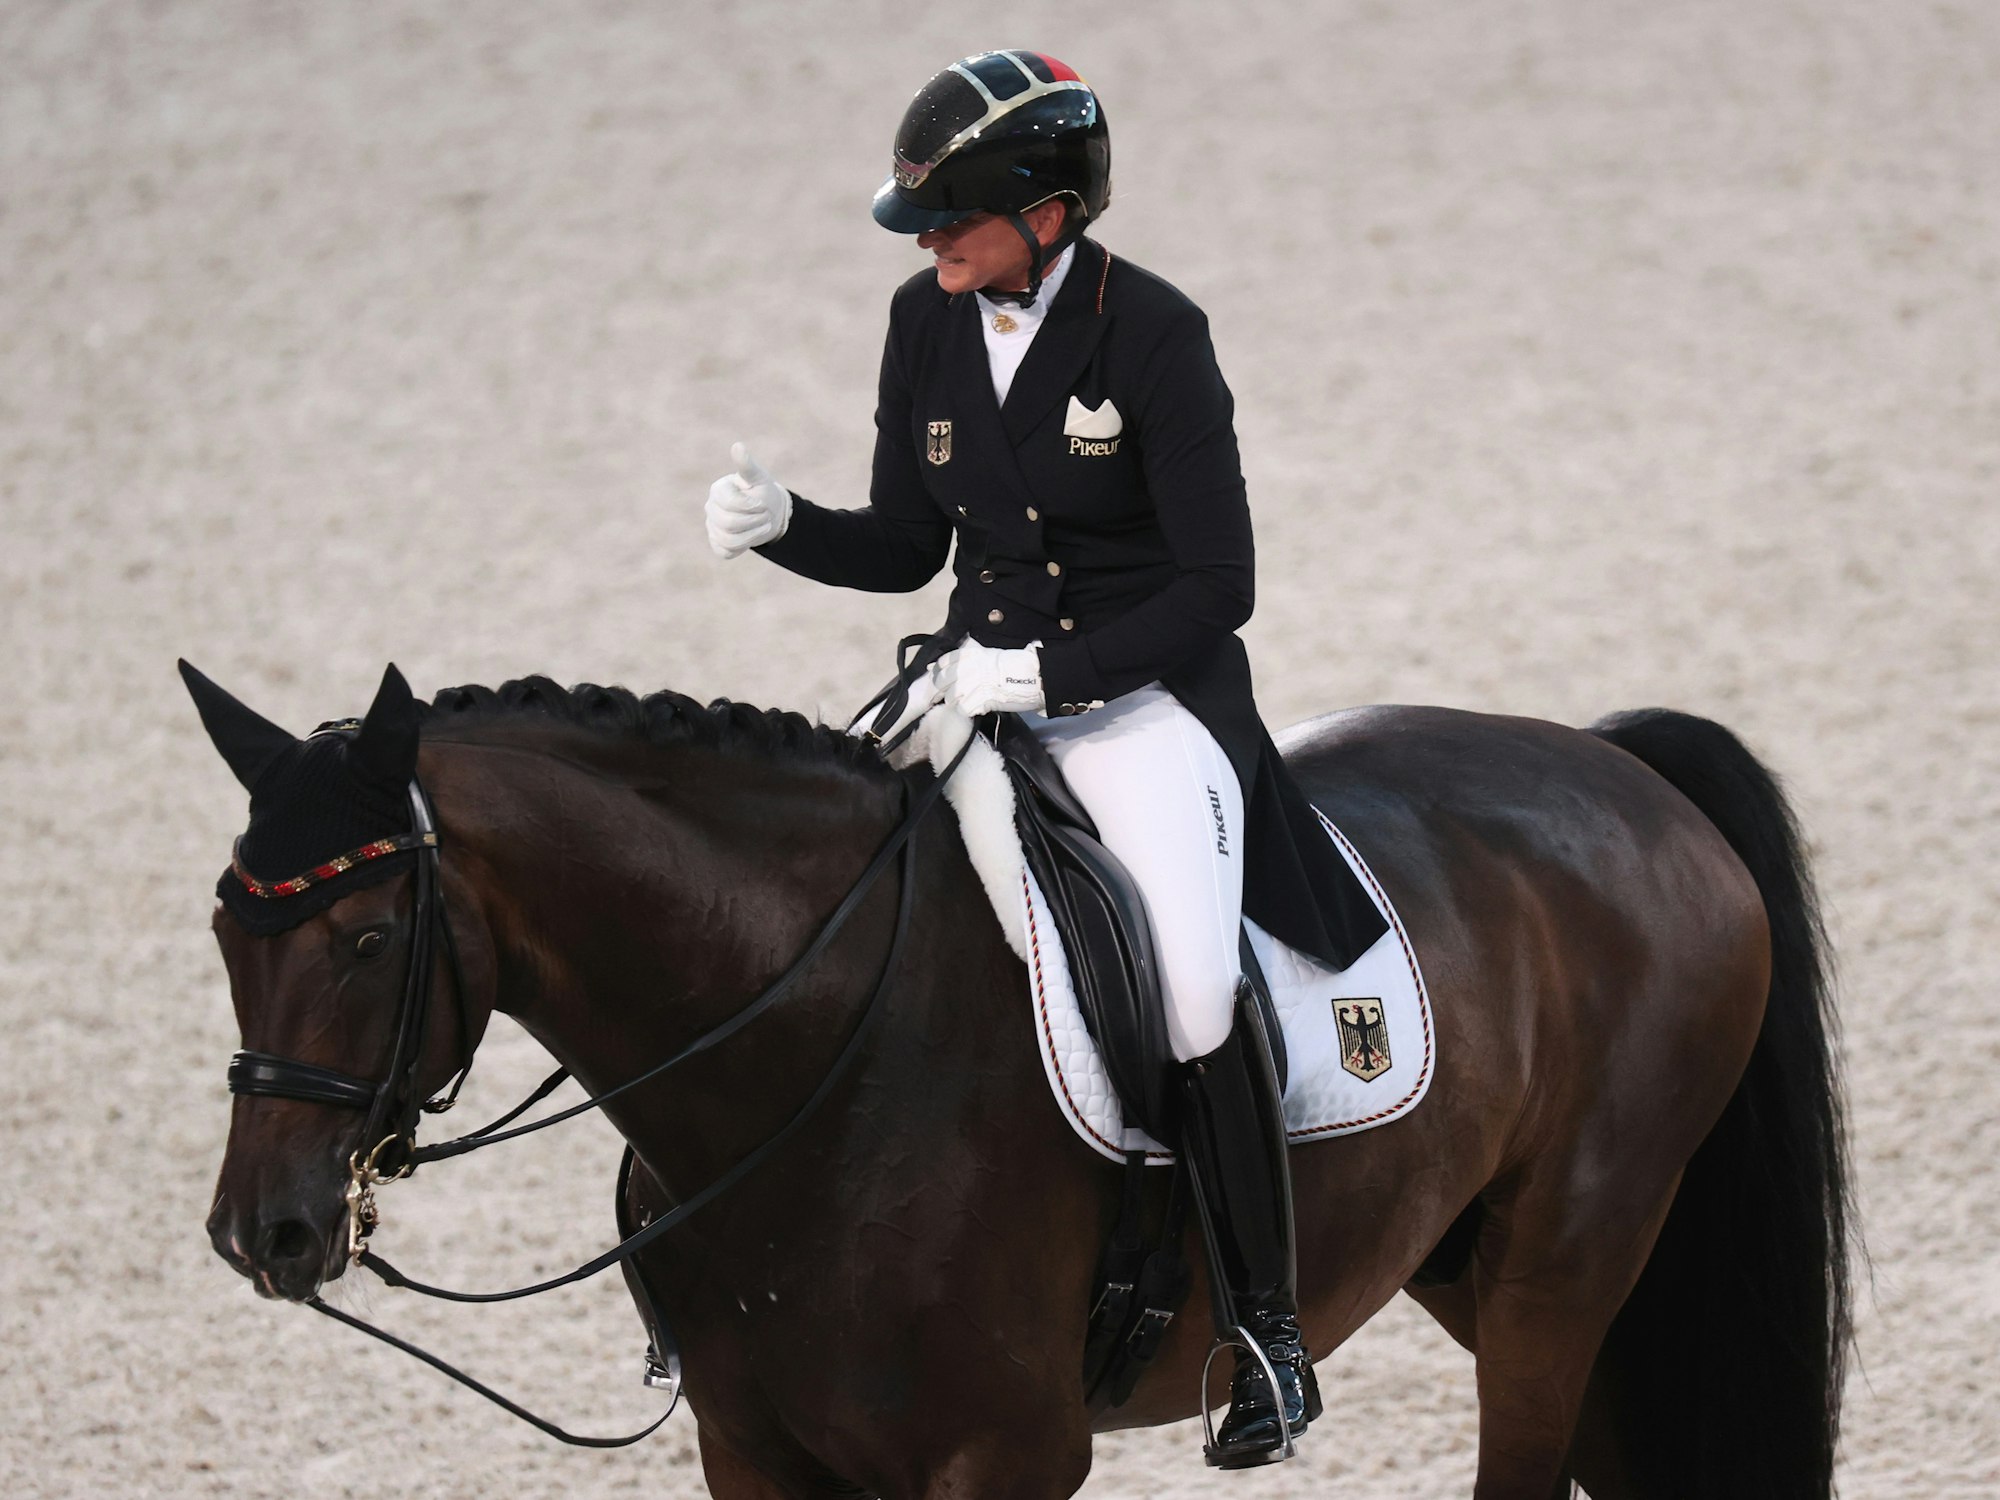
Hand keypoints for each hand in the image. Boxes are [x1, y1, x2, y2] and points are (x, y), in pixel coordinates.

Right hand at [705, 442, 791, 558]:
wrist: (768, 513)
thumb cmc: (762, 492)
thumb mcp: (759, 478)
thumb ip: (747, 465)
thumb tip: (737, 446)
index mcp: (718, 490)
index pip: (730, 503)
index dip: (751, 506)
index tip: (762, 504)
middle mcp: (711, 508)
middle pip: (729, 523)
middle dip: (755, 521)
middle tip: (765, 515)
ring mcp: (712, 526)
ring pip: (729, 540)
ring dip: (753, 535)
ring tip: (763, 526)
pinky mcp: (717, 543)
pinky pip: (726, 551)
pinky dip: (743, 546)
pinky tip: (751, 536)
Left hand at [930, 642, 1044, 715]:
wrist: (1033, 676)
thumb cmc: (1014, 665)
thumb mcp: (987, 655)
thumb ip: (966, 662)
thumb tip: (942, 667)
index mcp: (967, 655)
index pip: (941, 664)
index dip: (936, 674)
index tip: (937, 681)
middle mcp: (964, 668)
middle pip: (939, 683)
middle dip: (938, 692)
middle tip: (942, 698)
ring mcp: (968, 685)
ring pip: (950, 698)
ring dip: (957, 702)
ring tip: (969, 702)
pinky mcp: (975, 701)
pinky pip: (962, 710)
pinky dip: (968, 711)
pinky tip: (977, 709)